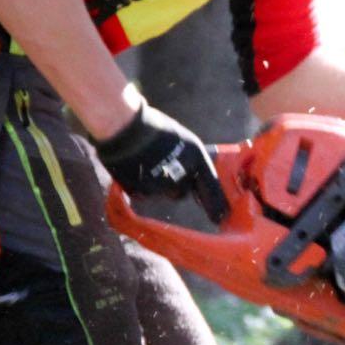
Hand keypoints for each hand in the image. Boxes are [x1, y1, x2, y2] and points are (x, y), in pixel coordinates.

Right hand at [94, 102, 230, 222]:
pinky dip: (140, 185)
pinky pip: (143, 193)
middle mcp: (182, 176)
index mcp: (196, 158)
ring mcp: (161, 187)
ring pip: (161, 193)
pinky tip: (133, 167)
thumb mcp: (181, 140)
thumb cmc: (153, 128)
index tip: (220, 218)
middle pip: (181, 192)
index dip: (216, 205)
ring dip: (156, 184)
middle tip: (161, 167)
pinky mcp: (141, 193)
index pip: (211, 188)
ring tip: (145, 162)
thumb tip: (193, 175)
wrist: (124, 127)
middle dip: (174, 185)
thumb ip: (190, 160)